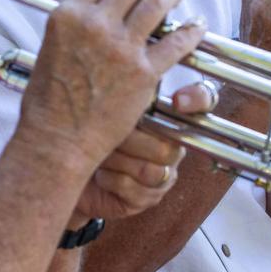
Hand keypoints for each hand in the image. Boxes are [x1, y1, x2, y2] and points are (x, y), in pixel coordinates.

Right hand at [16, 0, 205, 173]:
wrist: (58, 138)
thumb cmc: (49, 100)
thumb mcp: (50, 46)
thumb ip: (73, 23)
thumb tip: (91, 8)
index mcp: (68, 15)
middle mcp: (95, 24)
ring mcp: (121, 48)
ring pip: (157, 2)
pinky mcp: (144, 73)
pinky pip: (177, 42)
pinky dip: (191, 30)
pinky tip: (197, 25)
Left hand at [71, 80, 214, 220]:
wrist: (68, 170)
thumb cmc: (88, 132)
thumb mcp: (105, 106)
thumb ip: (126, 92)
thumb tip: (132, 73)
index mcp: (167, 116)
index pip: (202, 101)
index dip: (196, 100)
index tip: (178, 101)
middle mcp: (172, 145)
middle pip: (168, 145)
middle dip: (130, 140)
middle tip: (104, 134)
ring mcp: (163, 174)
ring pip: (151, 170)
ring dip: (117, 160)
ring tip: (98, 153)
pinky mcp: (149, 198)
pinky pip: (135, 189)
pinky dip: (110, 179)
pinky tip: (99, 173)